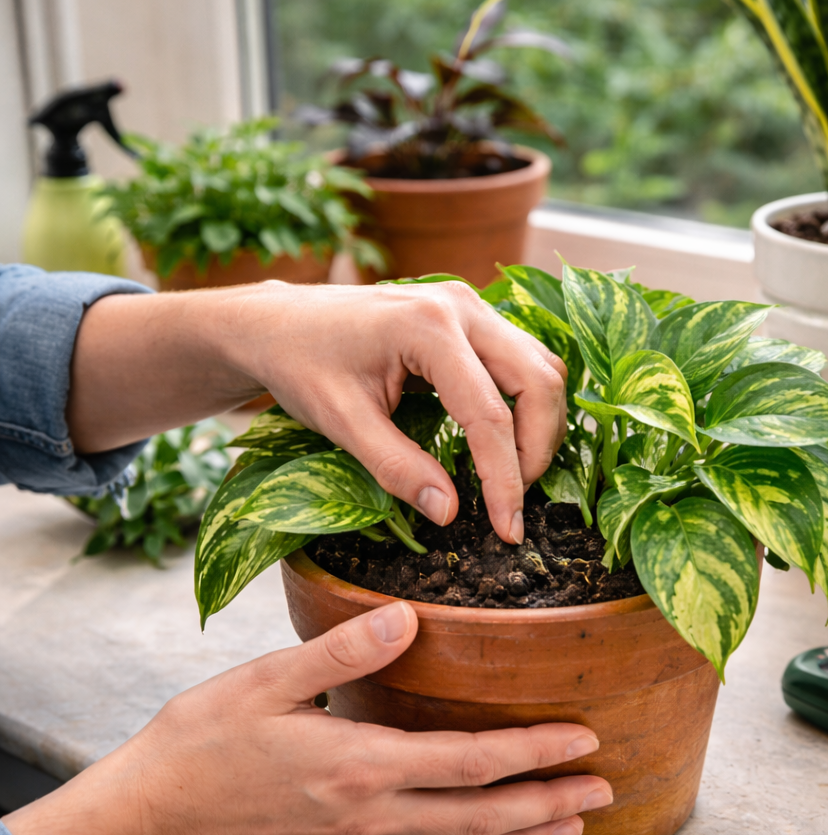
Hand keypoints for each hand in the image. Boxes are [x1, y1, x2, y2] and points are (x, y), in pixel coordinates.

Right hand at [3, 602, 611, 834]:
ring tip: (572, 826)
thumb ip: (344, 649)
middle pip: (484, 817)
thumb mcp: (268, 680)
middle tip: (604, 788)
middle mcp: (373, 815)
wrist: (154, 815)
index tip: (583, 738)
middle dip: (551, 802)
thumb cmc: (205, 742)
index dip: (535, 753)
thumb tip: (408, 617)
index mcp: (362, 767)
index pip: (473, 763)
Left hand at [68, 281, 567, 542]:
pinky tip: (504, 442)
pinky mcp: (470, 316)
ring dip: (539, 425)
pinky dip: (526, 404)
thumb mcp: (341, 423)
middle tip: (516, 502)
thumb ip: (396, 468)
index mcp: (427, 327)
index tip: (509, 529)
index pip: (488, 413)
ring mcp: (470, 304)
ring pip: (540, 367)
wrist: (280, 323)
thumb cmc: (302, 366)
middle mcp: (461, 306)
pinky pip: (523, 359)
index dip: (505, 478)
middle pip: (538, 380)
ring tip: (514, 475)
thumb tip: (449, 513)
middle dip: (538, 448)